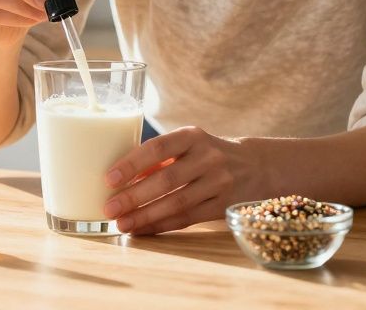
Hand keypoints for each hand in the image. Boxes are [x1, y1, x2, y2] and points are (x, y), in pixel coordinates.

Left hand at [102, 126, 250, 234]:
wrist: (255, 166)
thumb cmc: (206, 154)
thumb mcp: (187, 144)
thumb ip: (158, 159)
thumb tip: (119, 179)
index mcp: (192, 136)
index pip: (158, 148)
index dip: (132, 164)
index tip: (109, 178)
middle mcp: (208, 157)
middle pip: (166, 180)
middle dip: (134, 196)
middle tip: (109, 208)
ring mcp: (219, 183)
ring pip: (177, 203)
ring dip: (145, 216)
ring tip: (121, 224)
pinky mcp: (224, 206)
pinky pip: (187, 219)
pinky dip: (162, 226)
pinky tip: (142, 230)